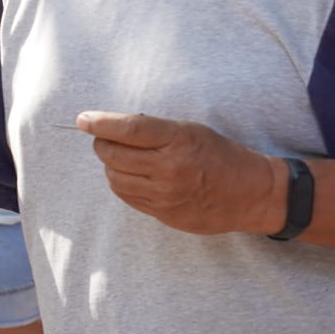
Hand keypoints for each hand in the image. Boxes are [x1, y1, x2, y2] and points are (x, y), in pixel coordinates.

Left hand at [78, 111, 284, 235]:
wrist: (251, 195)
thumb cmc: (220, 154)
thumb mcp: (191, 130)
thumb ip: (154, 129)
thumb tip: (112, 126)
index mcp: (179, 140)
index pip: (129, 128)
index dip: (101, 122)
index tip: (83, 119)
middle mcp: (170, 168)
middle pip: (113, 154)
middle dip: (102, 143)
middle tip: (105, 138)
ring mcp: (166, 195)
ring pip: (115, 177)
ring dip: (110, 165)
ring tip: (121, 157)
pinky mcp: (164, 214)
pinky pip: (127, 197)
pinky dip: (121, 183)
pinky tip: (131, 175)